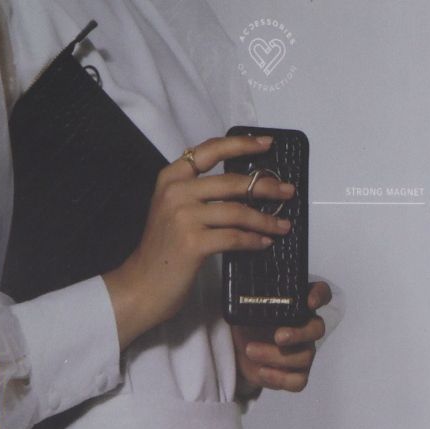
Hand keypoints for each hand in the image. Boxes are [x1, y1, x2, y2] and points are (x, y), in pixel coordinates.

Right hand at [104, 134, 293, 349]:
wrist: (142, 284)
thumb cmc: (164, 248)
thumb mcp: (174, 210)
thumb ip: (200, 193)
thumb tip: (247, 185)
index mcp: (170, 179)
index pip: (208, 151)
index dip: (240, 144)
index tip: (266, 144)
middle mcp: (175, 193)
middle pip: (232, 182)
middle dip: (266, 187)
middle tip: (288, 192)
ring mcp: (183, 217)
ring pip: (238, 211)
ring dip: (266, 219)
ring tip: (283, 226)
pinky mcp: (193, 243)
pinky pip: (235, 237)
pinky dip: (254, 240)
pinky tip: (265, 243)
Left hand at [231, 281, 332, 395]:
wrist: (237, 349)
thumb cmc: (247, 322)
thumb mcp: (245, 305)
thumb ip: (251, 296)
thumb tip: (238, 289)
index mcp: (298, 305)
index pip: (321, 293)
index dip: (320, 296)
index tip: (310, 302)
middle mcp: (306, 327)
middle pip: (318, 329)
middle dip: (299, 334)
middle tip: (278, 336)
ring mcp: (303, 352)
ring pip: (304, 357)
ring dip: (275, 356)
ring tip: (250, 350)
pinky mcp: (296, 374)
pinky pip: (298, 381)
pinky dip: (279, 378)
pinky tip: (262, 371)